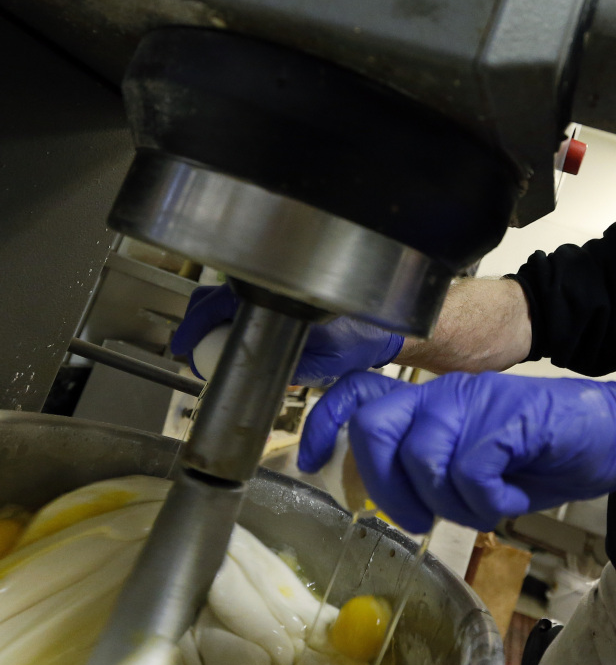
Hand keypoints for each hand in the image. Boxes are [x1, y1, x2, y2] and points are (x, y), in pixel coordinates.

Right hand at [171, 285, 403, 386]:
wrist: (383, 332)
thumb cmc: (359, 342)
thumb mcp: (323, 362)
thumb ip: (290, 369)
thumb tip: (252, 377)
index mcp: (281, 296)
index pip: (219, 302)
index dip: (194, 324)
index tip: (183, 346)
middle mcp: (275, 287)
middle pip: (215, 297)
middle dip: (197, 321)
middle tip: (192, 350)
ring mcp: (277, 290)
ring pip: (227, 298)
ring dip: (212, 319)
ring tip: (208, 348)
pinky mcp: (281, 298)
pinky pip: (245, 303)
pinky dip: (229, 318)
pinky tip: (229, 339)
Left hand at [298, 370, 615, 532]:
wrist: (614, 435)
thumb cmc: (543, 454)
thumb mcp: (474, 464)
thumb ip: (431, 468)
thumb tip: (390, 496)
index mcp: (431, 402)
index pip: (359, 394)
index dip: (322, 422)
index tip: (307, 459)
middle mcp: (446, 394)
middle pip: (375, 429)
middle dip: (389, 488)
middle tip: (422, 517)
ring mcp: (477, 401)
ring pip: (422, 456)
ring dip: (451, 501)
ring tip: (486, 504)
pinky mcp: (510, 416)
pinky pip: (470, 468)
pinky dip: (488, 499)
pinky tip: (509, 499)